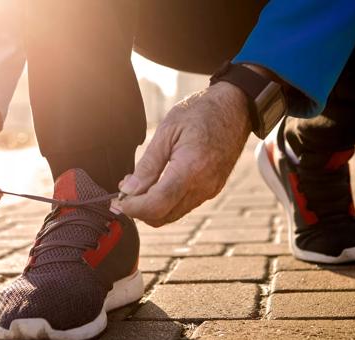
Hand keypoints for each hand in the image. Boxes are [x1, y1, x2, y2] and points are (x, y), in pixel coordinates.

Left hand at [117, 82, 251, 225]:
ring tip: (137, 188)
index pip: (157, 204)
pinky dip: (167, 203)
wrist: (235, 108)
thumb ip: (148, 164)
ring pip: (174, 215)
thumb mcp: (167, 131)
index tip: (119, 202)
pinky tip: (156, 186)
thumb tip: (129, 190)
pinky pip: (184, 206)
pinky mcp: (212, 189)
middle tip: (122, 196)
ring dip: (152, 208)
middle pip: (164, 216)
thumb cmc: (201, 112)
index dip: (133, 208)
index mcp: (191, 168)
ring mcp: (210, 190)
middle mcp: (203, 185)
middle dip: (139, 211)